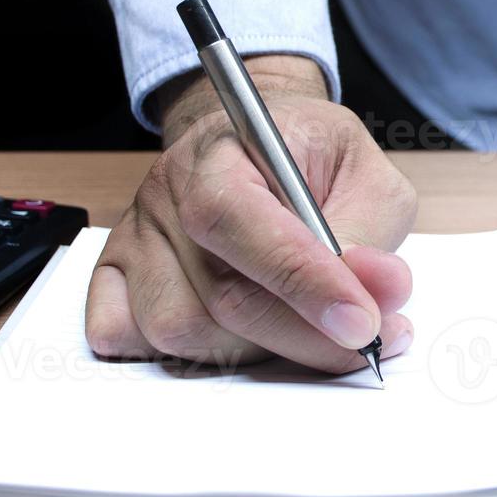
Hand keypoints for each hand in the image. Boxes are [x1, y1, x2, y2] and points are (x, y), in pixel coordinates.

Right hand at [86, 54, 418, 371]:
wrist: (255, 142)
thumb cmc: (309, 157)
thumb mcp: (366, 173)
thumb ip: (374, 230)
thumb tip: (381, 289)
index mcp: (223, 152)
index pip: (240, 221)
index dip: (304, 281)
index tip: (363, 324)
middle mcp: (168, 194)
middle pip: (220, 296)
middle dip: (305, 335)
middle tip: (366, 338)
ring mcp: (137, 239)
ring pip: (181, 332)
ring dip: (257, 347)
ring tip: (304, 323)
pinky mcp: (115, 278)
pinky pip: (127, 340)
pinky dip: (186, 354)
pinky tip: (238, 333)